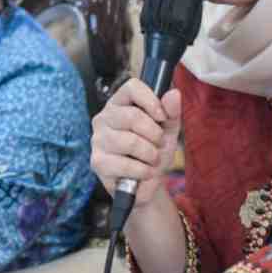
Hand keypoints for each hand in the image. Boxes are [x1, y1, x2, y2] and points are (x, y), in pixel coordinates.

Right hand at [90, 79, 181, 205]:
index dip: (151, 100)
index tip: (162, 116)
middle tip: (158, 144)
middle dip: (154, 134)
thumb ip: (171, 112)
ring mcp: (98, 140)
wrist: (147, 184)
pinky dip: (143, 171)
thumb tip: (174, 93)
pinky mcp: (98, 162)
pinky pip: (126, 164)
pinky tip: (143, 172)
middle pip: (132, 116)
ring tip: (151, 160)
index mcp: (120, 104)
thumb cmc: (154, 152)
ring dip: (150, 154)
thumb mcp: (168, 131)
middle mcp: (104, 118)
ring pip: (130, 142)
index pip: (131, 87)